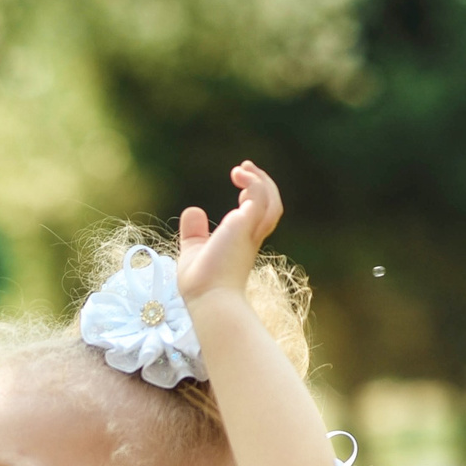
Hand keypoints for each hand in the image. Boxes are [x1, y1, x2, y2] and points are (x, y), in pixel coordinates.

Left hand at [175, 160, 283, 301]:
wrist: (208, 298)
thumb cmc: (202, 283)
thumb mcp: (194, 250)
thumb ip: (195, 232)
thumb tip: (193, 210)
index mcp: (242, 242)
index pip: (258, 215)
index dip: (253, 194)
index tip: (239, 177)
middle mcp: (251, 237)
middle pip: (272, 206)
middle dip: (262, 183)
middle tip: (244, 167)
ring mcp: (251, 231)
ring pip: (272, 202)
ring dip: (261, 181)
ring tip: (241, 169)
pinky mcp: (246, 225)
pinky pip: (259, 197)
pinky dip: (253, 183)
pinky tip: (238, 176)